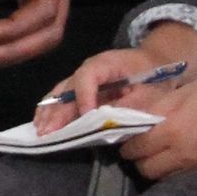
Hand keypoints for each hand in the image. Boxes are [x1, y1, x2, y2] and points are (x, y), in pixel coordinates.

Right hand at [32, 42, 190, 126]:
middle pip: (68, 87)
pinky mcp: (82, 89)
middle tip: (48, 132)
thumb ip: (129, 106)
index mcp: (106, 63)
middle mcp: (89, 69)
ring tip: (40, 130)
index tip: (86, 116)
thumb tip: (108, 122)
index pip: (88, 76)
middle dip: (57, 111)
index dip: (84, 95)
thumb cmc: (155, 77)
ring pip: (60, 93)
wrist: (156, 63)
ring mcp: (83, 78)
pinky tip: (41, 124)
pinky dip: (51, 111)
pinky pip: (62, 98)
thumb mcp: (150, 92)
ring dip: (49, 112)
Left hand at [120, 76, 196, 177]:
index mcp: (171, 128)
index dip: (126, 142)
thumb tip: (132, 115)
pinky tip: (174, 160)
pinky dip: (171, 172)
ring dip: (153, 167)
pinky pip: (178, 179)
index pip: (135, 146)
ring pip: (160, 177)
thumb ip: (156, 107)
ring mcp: (194, 167)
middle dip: (137, 158)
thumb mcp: (183, 93)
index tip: (125, 135)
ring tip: (157, 153)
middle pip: (144, 168)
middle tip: (140, 146)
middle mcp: (180, 153)